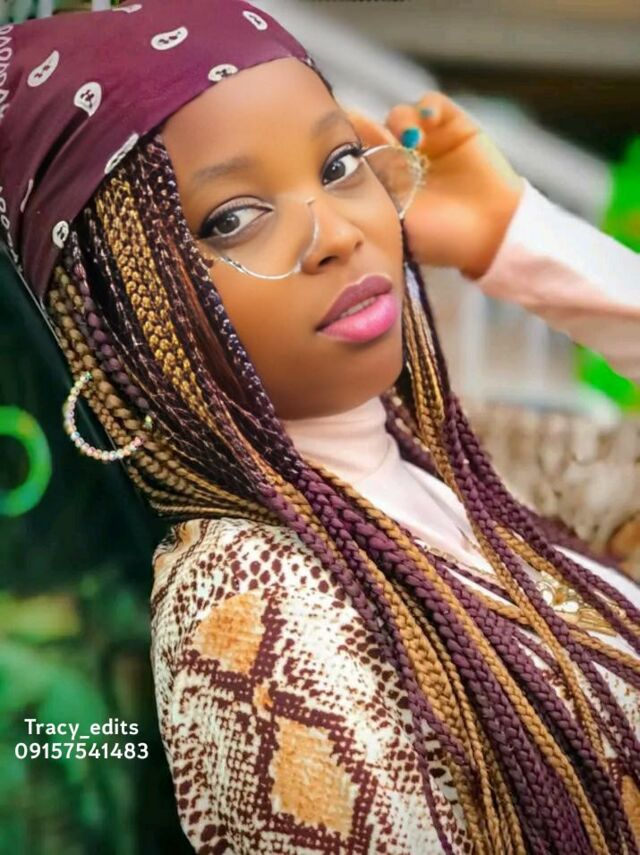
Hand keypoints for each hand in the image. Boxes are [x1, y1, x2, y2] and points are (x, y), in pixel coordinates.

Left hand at [346, 92, 524, 278]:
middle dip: (371, 130)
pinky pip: (431, 103)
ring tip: (412, 141)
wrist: (489, 234)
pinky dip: (427, 106)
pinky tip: (429, 120)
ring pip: (400, 116)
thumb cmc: (439, 238)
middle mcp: (400, 158)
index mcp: (382, 182)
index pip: (355, 153)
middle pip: (373, 128)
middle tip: (381, 143)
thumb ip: (371, 192)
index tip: (348, 149)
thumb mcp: (395, 219)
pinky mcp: (452, 125)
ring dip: (400, 123)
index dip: (349, 145)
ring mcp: (426, 141)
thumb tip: (341, 167)